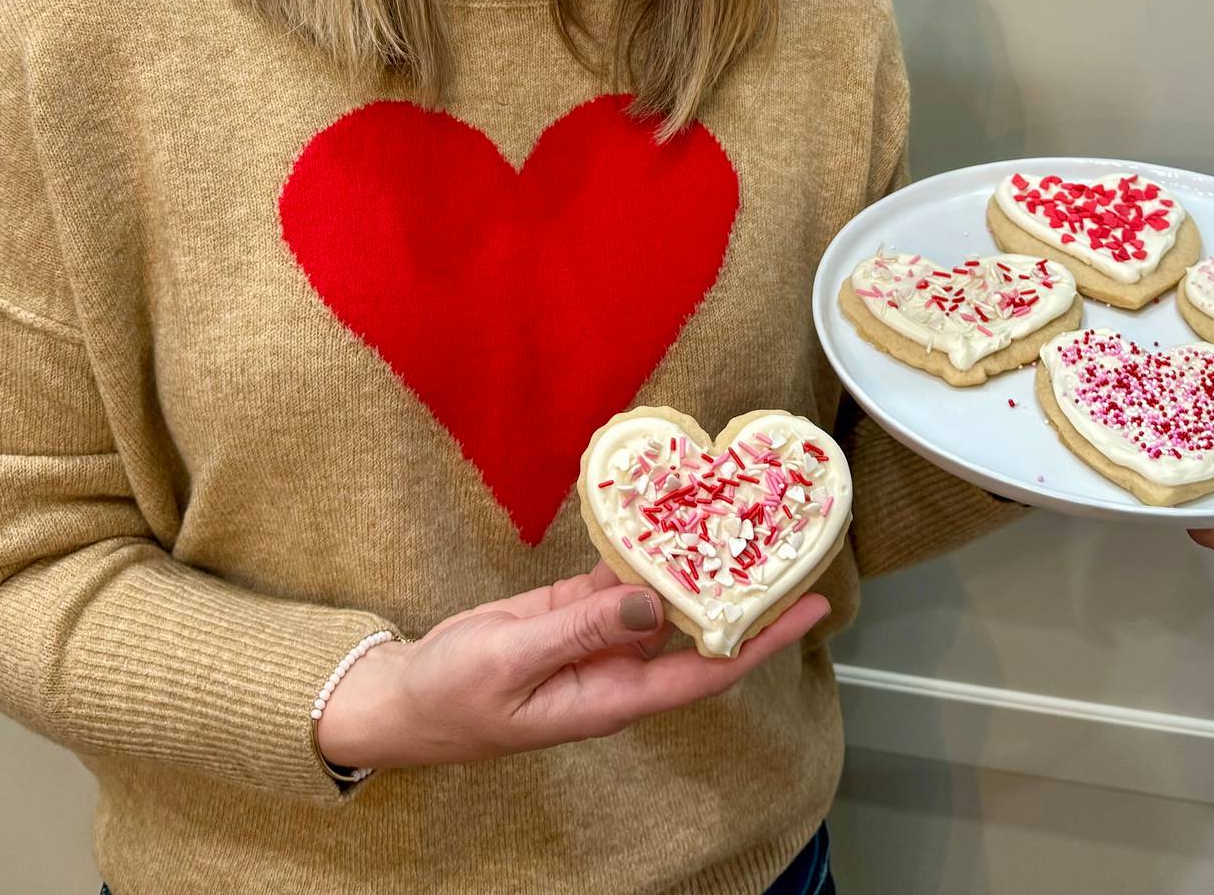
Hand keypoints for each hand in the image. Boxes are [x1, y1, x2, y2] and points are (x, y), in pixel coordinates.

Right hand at [314, 561, 829, 769]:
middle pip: (697, 631)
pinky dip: (642, 550)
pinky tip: (665, 515)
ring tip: (742, 519)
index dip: (762, 640)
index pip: (707, 669)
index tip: (810, 607)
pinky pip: (619, 582)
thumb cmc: (452, 696)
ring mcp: (596, 640)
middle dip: (743, 592)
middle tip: (787, 542)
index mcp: (612, 696)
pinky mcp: (569, 615)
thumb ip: (581, 631)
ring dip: (697, 564)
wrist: (402, 697)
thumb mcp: (512, 660)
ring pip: (662, 600)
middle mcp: (618, 669)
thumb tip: (652, 605)